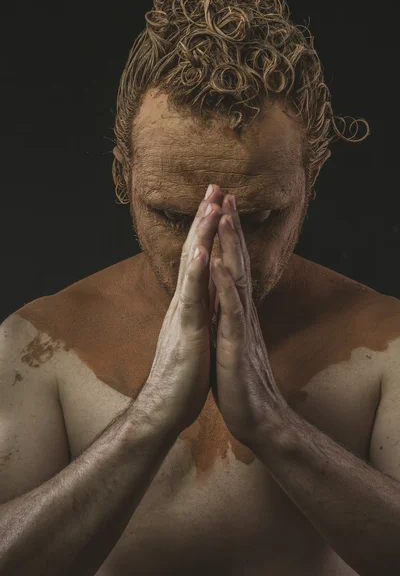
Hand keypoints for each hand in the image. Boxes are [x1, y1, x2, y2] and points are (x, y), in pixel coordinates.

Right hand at [139, 185, 223, 435]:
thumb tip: (208, 293)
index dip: (208, 230)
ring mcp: (183, 315)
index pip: (199, 259)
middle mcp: (184, 302)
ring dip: (201, 234)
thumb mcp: (196, 334)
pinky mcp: (186, 333)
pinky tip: (202, 251)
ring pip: (192, 268)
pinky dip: (196, 273)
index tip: (218, 202)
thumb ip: (200, 311)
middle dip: (205, 219)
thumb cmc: (184, 374)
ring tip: (209, 204)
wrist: (166, 408)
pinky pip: (192, 299)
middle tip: (214, 185)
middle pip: (194, 253)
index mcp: (191, 303)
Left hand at [209, 193, 288, 448]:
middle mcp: (241, 313)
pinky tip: (219, 266)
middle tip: (226, 194)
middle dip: (231, 228)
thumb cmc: (240, 380)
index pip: (233, 266)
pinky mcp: (236, 348)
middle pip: (238, 263)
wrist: (257, 418)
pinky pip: (230, 314)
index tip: (221, 206)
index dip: (227, 237)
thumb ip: (228, 317)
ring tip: (224, 216)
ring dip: (231, 248)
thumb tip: (222, 298)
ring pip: (237, 281)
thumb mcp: (230, 341)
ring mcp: (241, 328)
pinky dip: (225, 288)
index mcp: (236, 312)